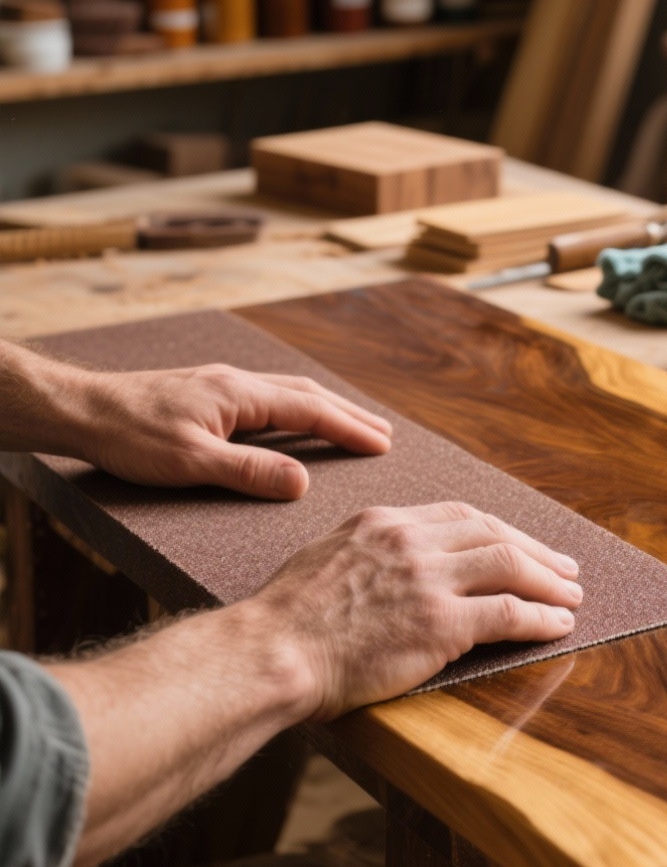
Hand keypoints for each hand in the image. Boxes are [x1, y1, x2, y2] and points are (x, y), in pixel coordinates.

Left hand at [65, 363, 391, 499]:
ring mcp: (223, 385)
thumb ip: (249, 472)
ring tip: (353, 425)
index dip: (349, 429)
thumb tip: (303, 484)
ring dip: (327, 408)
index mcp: (241, 394)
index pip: (310, 411)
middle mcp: (238, 383)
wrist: (81, 410)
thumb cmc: (130, 437)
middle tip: (384, 435)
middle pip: (308, 394)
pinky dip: (299, 409)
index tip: (382, 446)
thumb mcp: (191, 462)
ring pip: (289, 392)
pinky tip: (296, 422)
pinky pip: (270, 398)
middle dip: (349, 414)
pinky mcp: (209, 394)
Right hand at [245, 501, 582, 715]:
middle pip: (494, 534)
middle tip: (566, 567)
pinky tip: (558, 625)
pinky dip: (541, 618)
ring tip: (573, 596)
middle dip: (537, 551)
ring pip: (510, 567)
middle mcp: (412, 541)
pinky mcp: (440, 624)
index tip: (521, 545)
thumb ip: (367, 552)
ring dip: (550, 582)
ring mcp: (429, 580)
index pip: (461, 516)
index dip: (500, 532)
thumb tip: (389, 564)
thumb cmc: (285, 621)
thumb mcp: (325, 557)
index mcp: (384, 522)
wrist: (271, 653)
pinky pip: (508, 613)